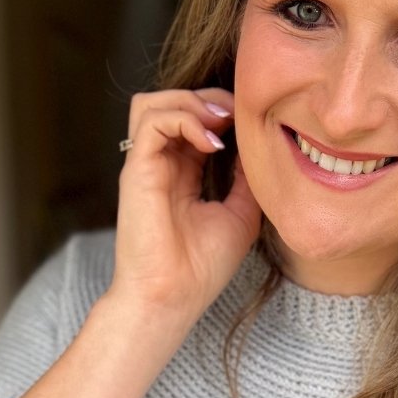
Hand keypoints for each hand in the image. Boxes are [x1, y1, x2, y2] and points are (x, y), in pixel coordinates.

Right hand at [106, 87, 261, 323]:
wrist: (172, 299)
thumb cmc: (202, 268)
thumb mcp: (240, 214)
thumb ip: (247, 179)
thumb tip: (261, 146)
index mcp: (180, 173)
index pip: (192, 121)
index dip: (220, 111)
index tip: (251, 124)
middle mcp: (159, 165)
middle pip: (171, 102)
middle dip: (209, 98)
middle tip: (240, 116)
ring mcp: (145, 166)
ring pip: (152, 102)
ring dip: (191, 102)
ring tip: (221, 123)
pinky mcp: (136, 171)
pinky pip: (151, 120)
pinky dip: (183, 119)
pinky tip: (211, 143)